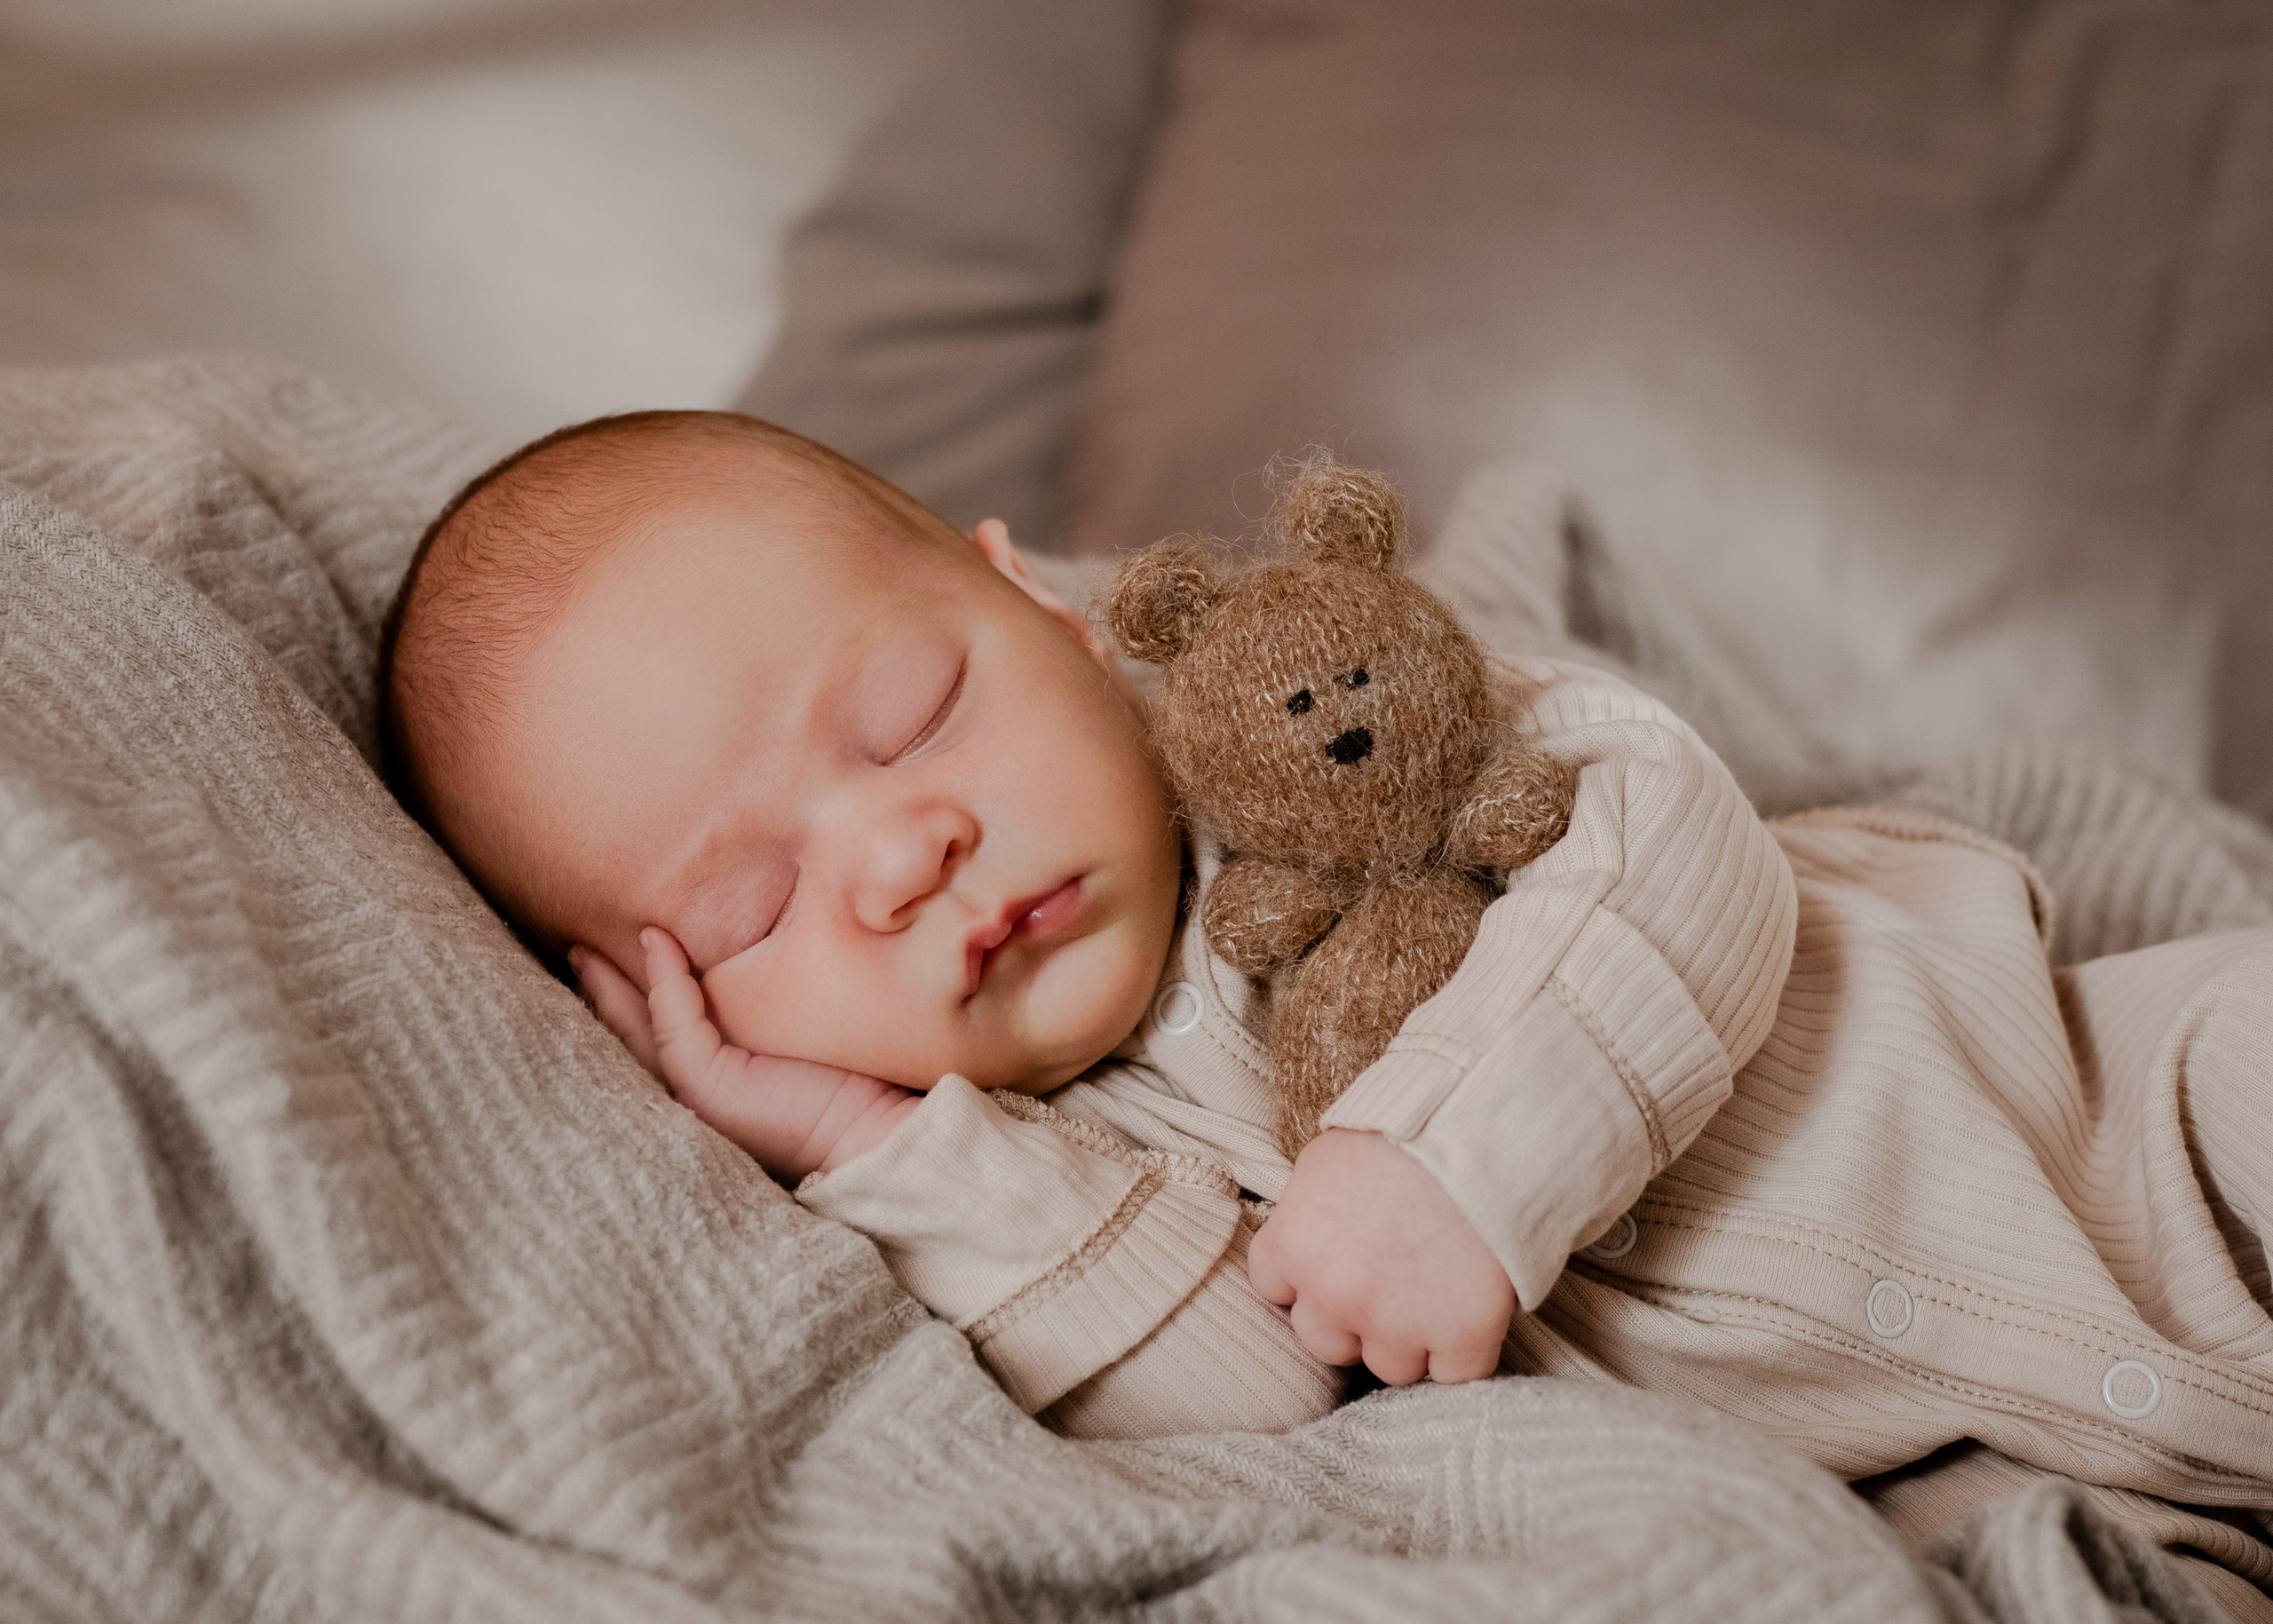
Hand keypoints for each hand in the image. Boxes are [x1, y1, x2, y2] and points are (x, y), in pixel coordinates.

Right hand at [569, 929, 918, 1182]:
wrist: (878, 1130)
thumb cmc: (851, 1082)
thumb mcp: (788, 1033)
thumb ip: (755, 1009)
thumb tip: (747, 954)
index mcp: (711, 1089)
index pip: (653, 1039)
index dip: (625, 999)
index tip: (605, 955)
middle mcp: (693, 1099)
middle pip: (628, 1039)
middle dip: (598, 992)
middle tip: (574, 947)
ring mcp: (696, 1097)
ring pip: (636, 1034)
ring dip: (609, 985)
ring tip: (584, 946)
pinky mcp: (711, 1090)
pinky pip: (674, 1027)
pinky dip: (664, 981)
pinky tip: (657, 942)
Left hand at [1248, 1128, 1514, 1385]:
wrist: (1480, 1135)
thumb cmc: (1402, 1134)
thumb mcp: (1328, 1159)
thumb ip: (1307, 1210)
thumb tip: (1309, 1231)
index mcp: (1295, 1247)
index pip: (1273, 1287)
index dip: (1304, 1277)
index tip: (1331, 1262)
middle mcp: (1337, 1296)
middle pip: (1325, 1341)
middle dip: (1352, 1318)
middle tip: (1386, 1280)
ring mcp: (1398, 1324)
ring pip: (1388, 1366)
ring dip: (1408, 1340)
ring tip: (1433, 1293)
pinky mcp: (1461, 1337)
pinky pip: (1452, 1375)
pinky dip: (1462, 1353)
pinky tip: (1469, 1315)